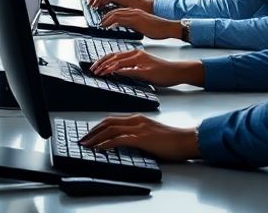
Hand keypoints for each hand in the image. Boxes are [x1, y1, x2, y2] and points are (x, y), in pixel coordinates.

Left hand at [79, 115, 199, 161]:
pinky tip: (99, 148)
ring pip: (110, 130)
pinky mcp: (141, 138)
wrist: (184, 140)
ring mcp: (138, 129)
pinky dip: (106, 144)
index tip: (90, 134)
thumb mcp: (150, 134)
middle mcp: (135, 120)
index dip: (98, 126)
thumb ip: (137, 134)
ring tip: (86, 145)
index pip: (112, 120)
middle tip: (83, 139)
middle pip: (107, 122)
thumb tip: (124, 142)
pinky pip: (118, 139)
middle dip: (93, 131)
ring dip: (95, 138)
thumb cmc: (171, 140)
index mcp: (137, 118)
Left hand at [89, 50, 203, 86]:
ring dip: (107, 67)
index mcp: (135, 53)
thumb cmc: (161, 71)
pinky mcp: (146, 70)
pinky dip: (120, 71)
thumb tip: (117, 72)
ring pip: (120, 62)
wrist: (176, 71)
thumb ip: (130, 68)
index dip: (103, 60)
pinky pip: (131, 69)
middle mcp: (136, 54)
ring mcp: (141, 61)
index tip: (95, 66)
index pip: (115, 55)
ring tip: (99, 72)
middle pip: (114, 57)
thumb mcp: (142, 68)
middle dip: (101, 63)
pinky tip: (113, 73)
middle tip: (93, 70)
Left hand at [99, 8, 181, 39]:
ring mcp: (134, 13)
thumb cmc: (157, 28)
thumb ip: (131, 24)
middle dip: (104, 16)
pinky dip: (111, 22)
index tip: (102, 20)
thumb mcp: (141, 25)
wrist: (167, 27)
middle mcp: (133, 10)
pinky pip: (120, 18)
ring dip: (106, 19)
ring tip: (101, 25)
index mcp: (134, 11)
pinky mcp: (136, 19)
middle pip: (113, 9)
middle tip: (99, 22)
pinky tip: (107, 26)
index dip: (108, 15)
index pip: (117, 10)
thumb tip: (122, 26)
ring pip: (115, 12)